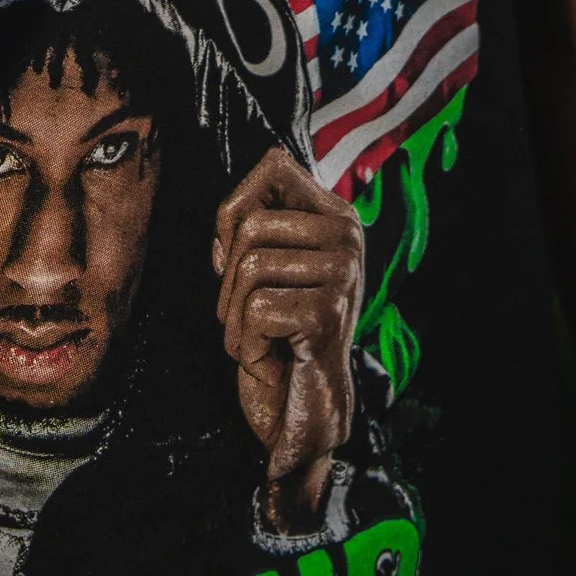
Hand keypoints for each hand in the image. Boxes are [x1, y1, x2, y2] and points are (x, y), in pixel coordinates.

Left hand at [212, 147, 362, 530]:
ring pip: (248, 267)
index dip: (234, 206)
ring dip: (232, 315)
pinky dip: (244, 342)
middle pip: (250, 224)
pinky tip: (268, 357)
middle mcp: (348, 237)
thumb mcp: (270, 266)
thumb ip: (260, 222)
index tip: (232, 253)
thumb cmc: (278, 333)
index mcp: (335, 216)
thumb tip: (244, 193)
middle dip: (227, 278)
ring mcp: (342, 275)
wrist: (302, 411)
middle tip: (246, 315)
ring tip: (256, 337)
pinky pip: (254, 309)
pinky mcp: (327, 315)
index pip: (273, 164)